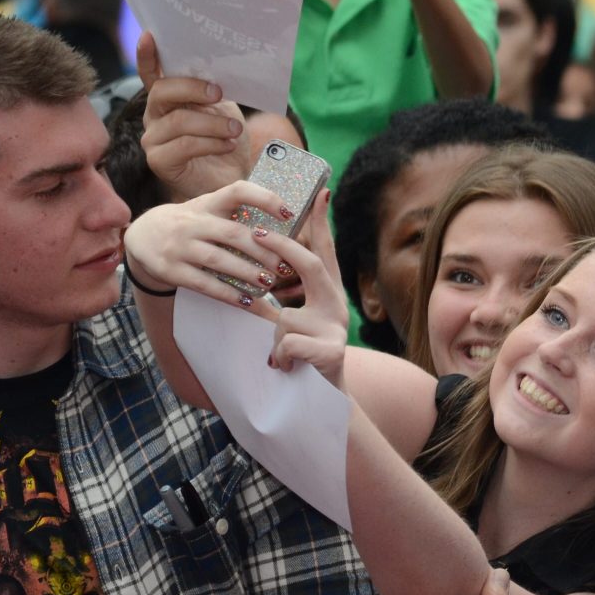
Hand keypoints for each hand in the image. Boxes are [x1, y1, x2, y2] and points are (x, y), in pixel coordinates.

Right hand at [123, 179, 294, 309]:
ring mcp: (179, 246)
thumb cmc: (190, 224)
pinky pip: (204, 284)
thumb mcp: (207, 210)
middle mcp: (192, 222)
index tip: (289, 213)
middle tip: (285, 266)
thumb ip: (235, 216)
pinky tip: (248, 301)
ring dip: (248, 273)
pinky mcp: (171, 269)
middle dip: (263, 250)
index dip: (265, 198)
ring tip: (269, 283)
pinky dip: (228, 294)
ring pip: (219, 260)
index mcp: (207, 203)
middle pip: (232, 234)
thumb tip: (284, 227)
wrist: (141, 235)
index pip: (238, 191)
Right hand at [138, 33, 248, 202]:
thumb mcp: (224, 109)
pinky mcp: (159, 161)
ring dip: (212, 123)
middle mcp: (154, 116)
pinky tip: (228, 144)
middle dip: (192, 88)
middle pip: (162, 92)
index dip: (147, 55)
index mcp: (167, 99)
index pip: (150, 73)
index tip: (150, 36)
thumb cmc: (226, 141)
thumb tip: (218, 72)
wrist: (230, 179)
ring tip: (235, 129)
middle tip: (219, 92)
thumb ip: (214, 91)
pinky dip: (211, 143)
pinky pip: (185, 145)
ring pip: (179, 121)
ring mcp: (153, 139)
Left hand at [261, 191, 350, 389]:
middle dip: (283, 248)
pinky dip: (279, 358)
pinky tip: (285, 370)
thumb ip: (284, 302)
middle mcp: (336, 306)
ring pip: (284, 318)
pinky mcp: (332, 351)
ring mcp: (336, 328)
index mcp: (327, 296)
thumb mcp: (292, 325)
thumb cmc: (302, 360)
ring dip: (272, 342)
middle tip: (260, 234)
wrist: (324, 402)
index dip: (322, 222)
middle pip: (310, 266)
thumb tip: (257, 274)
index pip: (324, 252)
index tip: (319, 192)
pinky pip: (288, 344)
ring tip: (279, 360)